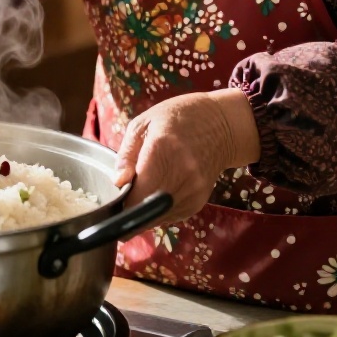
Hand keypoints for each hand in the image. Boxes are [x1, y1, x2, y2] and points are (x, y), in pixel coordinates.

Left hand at [113, 89, 261, 226]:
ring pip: (158, 218)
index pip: (137, 194)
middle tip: (125, 198)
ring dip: (145, 212)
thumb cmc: (178, 118)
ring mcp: (193, 189)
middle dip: (130, 210)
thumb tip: (118, 182)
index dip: (121, 203)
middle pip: (147, 211)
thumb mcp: (144, 123)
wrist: (222, 125)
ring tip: (143, 190)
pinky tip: (160, 190)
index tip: (114, 199)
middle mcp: (181, 174)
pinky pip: (171, 216)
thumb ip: (126, 154)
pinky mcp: (199, 201)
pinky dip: (160, 209)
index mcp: (162, 150)